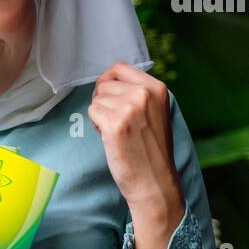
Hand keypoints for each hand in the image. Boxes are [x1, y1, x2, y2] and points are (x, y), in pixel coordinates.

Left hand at [88, 61, 185, 248]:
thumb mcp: (154, 112)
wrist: (154, 181)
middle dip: (104, 101)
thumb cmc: (150, 149)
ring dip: (100, 115)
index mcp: (157, 88)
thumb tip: (108, 79)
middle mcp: (144, 94)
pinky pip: (92, 112)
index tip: (111, 99)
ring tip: (117, 132)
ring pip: (96, 99)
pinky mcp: (115, 123)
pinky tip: (111, 138)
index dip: (109, 82)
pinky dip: (96, 125)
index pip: (120, 68)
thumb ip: (137, 93)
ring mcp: (130, 108)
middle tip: (117, 123)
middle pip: (105, 84)